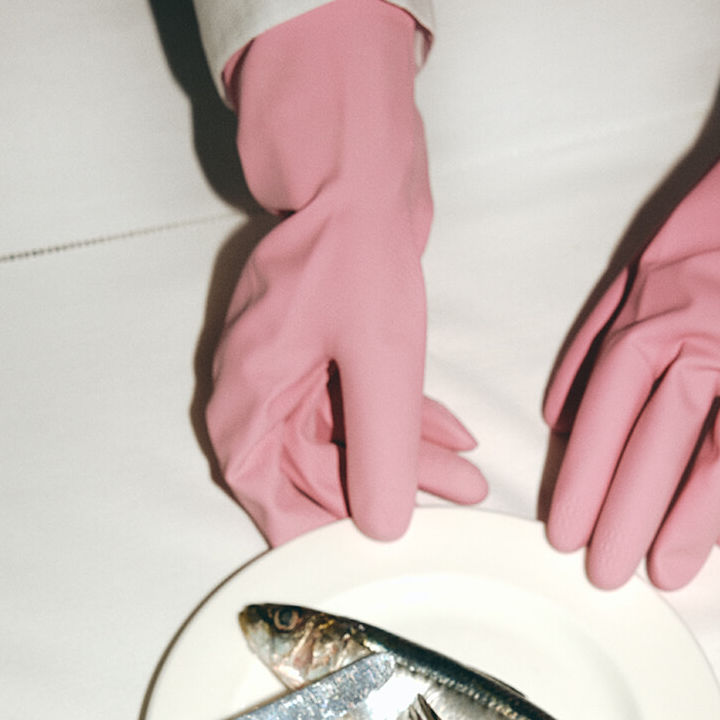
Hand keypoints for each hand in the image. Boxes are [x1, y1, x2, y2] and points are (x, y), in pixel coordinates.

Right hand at [207, 0, 486, 544]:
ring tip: (472, 479)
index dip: (330, 533)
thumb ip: (380, 452)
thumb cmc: (353, 251)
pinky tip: (456, 438)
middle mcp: (259, 396)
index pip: (277, 504)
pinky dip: (403, 422)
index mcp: (248, 406)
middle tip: (456, 504)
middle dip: (387, 493)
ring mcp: (289, 371)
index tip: (384, 554)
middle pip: (315, 475)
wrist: (357, 165)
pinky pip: (359, 404)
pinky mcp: (323, 349)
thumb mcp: (378, 363)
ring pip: (345, 441)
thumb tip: (381, 528)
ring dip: (407, 460)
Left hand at [544, 0, 719, 589]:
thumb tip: (560, 417)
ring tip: (665, 574)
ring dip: (689, 527)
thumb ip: (597, 344)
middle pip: (658, 450)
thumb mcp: (641, 266)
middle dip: (627, 520)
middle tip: (606, 574)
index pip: (608, 417)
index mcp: (658, 318)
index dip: (584, 482)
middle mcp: (712, 346)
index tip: (566, 531)